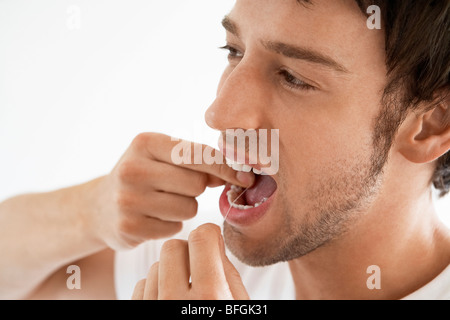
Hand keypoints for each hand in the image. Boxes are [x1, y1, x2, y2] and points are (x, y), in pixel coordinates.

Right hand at [87, 133, 253, 249]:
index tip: (246, 176)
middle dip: (197, 188)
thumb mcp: (162, 157)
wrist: (99, 206)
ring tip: (162, 201)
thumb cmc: (143, 175)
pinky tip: (153, 217)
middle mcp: (133, 169)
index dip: (226, 167)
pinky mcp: (129, 227)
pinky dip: (171, 224)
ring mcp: (128, 199)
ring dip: (184, 207)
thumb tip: (238, 173)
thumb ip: (197, 161)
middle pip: (196, 183)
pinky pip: (175, 228)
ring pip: (188, 208)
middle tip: (178, 186)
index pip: (198, 154)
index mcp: (144, 143)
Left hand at [131, 223, 248, 299]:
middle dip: (188, 252)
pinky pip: (140, 288)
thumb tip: (212, 241)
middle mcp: (175, 302)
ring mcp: (152, 308)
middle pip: (173, 247)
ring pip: (155, 266)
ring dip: (170, 272)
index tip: (211, 240)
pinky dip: (155, 290)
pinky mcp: (137, 313)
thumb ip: (228, 273)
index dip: (209, 234)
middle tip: (199, 267)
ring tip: (185, 291)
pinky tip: (170, 302)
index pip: (201, 238)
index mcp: (209, 296)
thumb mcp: (240, 305)